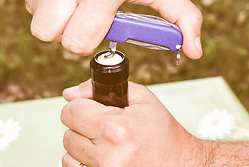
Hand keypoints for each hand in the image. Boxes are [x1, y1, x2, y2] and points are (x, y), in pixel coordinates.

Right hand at [24, 0, 202, 57]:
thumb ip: (182, 18)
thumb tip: (194, 51)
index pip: (78, 41)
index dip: (88, 43)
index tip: (99, 28)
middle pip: (50, 35)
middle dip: (68, 36)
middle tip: (85, 19)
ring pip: (38, 22)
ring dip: (57, 21)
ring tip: (76, 4)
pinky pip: (31, 4)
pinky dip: (47, 6)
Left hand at [61, 80, 207, 166]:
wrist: (180, 163)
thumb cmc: (161, 131)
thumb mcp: (141, 98)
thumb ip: (102, 88)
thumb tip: (68, 93)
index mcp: (116, 129)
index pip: (71, 111)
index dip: (80, 105)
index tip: (91, 107)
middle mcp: (107, 156)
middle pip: (68, 133)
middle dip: (82, 125)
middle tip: (104, 125)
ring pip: (68, 153)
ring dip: (82, 144)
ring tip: (106, 142)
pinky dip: (84, 160)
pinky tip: (103, 155)